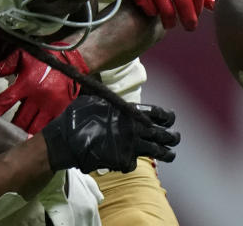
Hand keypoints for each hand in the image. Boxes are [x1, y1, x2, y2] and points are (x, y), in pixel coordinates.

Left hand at [0, 47, 88, 133]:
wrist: (73, 59)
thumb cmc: (47, 57)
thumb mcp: (24, 54)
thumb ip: (6, 64)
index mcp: (27, 83)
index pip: (6, 101)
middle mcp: (38, 97)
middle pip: (19, 120)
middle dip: (10, 128)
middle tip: (1, 135)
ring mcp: (51, 106)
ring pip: (34, 127)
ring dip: (24, 133)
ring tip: (16, 140)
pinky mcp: (62, 110)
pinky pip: (49, 127)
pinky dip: (40, 133)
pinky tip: (34, 138)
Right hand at [41, 96, 180, 172]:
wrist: (66, 139)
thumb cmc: (77, 115)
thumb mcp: (94, 97)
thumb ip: (108, 98)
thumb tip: (101, 79)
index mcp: (130, 111)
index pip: (158, 113)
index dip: (167, 116)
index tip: (171, 119)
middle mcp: (134, 128)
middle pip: (163, 134)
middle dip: (172, 137)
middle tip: (176, 138)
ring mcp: (130, 146)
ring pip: (156, 151)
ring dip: (166, 153)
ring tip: (170, 155)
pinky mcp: (123, 161)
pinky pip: (134, 163)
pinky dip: (133, 162)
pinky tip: (129, 160)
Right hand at [119, 0, 214, 30]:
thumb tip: (213, 6)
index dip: (198, 9)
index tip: (197, 15)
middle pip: (184, 3)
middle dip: (189, 20)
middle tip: (190, 28)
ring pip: (168, 11)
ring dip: (171, 23)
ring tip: (170, 25)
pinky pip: (151, 10)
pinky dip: (154, 13)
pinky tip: (154, 10)